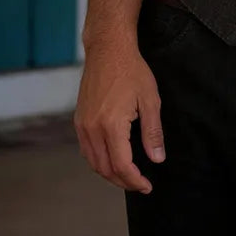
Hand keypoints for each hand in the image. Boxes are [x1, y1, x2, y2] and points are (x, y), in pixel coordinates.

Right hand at [74, 40, 164, 193]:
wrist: (108, 49)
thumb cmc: (132, 70)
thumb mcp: (150, 99)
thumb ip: (153, 132)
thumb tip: (157, 159)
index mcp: (111, 125)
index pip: (122, 165)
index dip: (135, 180)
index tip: (147, 186)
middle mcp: (92, 129)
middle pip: (105, 169)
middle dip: (123, 181)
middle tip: (140, 184)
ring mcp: (82, 125)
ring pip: (93, 162)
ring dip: (110, 173)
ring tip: (128, 176)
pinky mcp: (79, 120)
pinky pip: (87, 150)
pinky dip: (99, 161)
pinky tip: (112, 158)